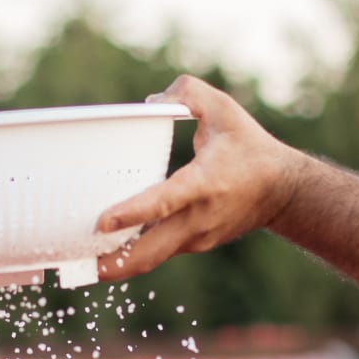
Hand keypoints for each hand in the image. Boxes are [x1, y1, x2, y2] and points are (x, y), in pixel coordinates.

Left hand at [95, 75, 308, 281]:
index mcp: (204, 184)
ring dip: (116, 264)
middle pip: (149, 252)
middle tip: (74, 265)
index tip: (101, 223)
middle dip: (111, 264)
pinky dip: (132, 254)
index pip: (164, 202)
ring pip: (150, 258)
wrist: (283, 192)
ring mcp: (195, 237)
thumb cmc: (251, 148)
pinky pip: (157, 252)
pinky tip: (104, 253)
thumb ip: (188, 93)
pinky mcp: (193, 244)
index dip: (132, 213)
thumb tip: (151, 103)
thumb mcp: (224, 109)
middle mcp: (198, 218)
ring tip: (77, 265)